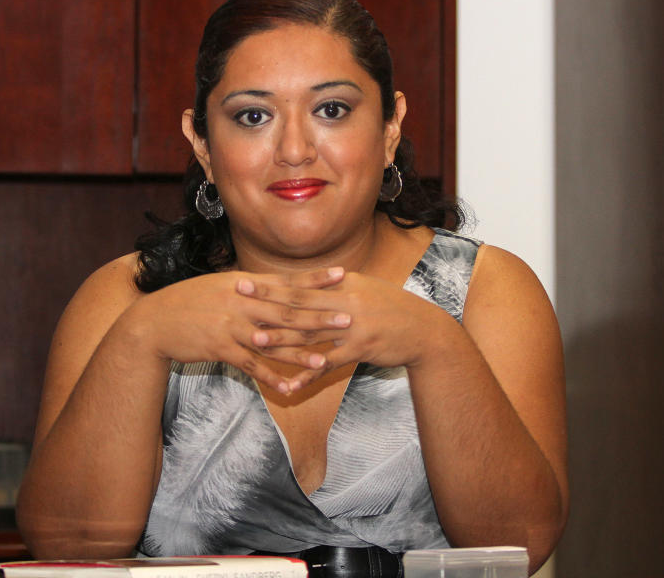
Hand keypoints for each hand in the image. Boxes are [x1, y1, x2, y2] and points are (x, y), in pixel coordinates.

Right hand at [132, 267, 351, 392]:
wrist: (155, 321)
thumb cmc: (189, 302)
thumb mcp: (220, 286)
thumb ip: (248, 288)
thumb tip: (274, 286)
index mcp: (244, 284)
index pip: (286, 281)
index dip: (315, 279)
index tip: (342, 274)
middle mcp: (241, 302)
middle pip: (287, 311)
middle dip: (319, 316)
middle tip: (347, 318)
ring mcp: (231, 326)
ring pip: (272, 341)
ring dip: (300, 353)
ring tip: (325, 360)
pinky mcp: (221, 348)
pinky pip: (251, 366)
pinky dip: (270, 378)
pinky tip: (288, 388)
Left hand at [236, 271, 454, 389]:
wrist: (425, 330)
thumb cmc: (394, 310)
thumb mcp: (366, 290)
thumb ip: (338, 288)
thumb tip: (313, 283)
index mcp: (344, 284)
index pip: (301, 284)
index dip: (272, 283)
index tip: (246, 279)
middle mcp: (346, 301)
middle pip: (299, 303)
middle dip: (267, 300)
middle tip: (238, 298)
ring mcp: (353, 325)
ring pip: (310, 332)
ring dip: (282, 337)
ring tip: (255, 340)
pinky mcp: (361, 349)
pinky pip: (329, 363)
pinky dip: (309, 373)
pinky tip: (291, 384)